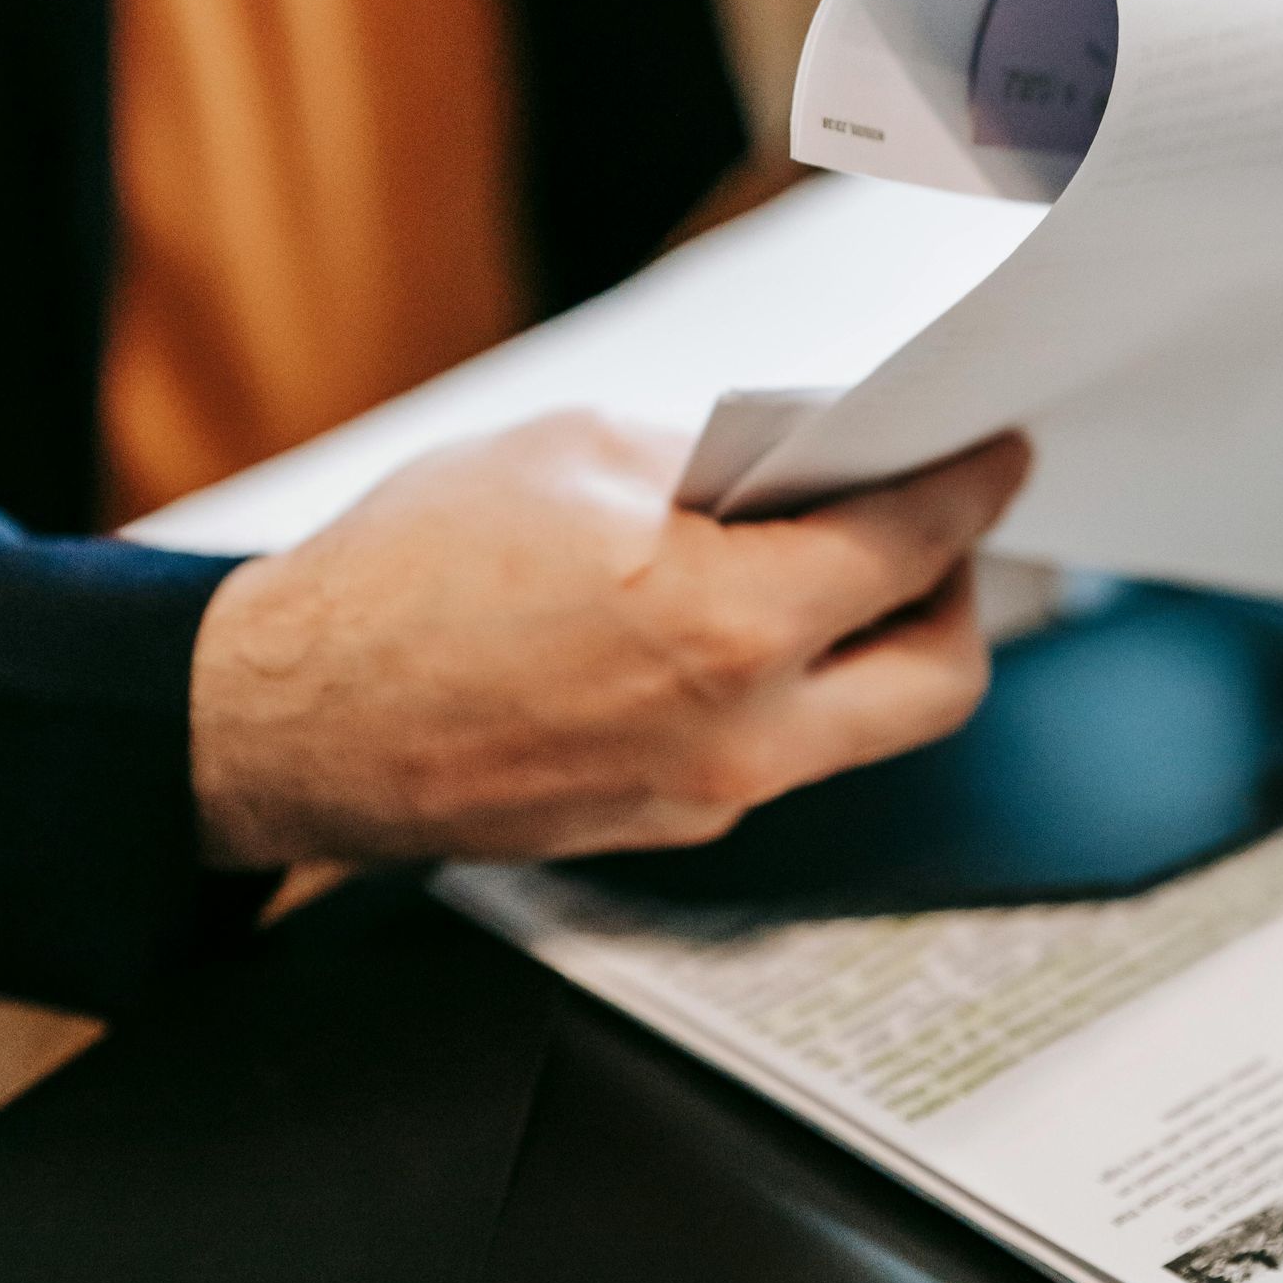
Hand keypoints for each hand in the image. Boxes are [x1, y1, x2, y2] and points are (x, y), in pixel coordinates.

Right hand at [189, 414, 1028, 869]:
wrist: (287, 717)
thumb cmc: (404, 575)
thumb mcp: (569, 454)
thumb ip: (709, 462)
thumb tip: (790, 467)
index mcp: (729, 623)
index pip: (911, 549)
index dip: (970, 487)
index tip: (995, 453)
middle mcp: (741, 734)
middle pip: (939, 682)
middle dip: (959, 593)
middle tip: (935, 527)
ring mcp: (705, 797)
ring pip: (860, 732)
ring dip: (872, 648)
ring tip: (832, 569)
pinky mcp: (660, 829)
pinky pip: (774, 758)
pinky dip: (789, 689)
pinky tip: (736, 626)